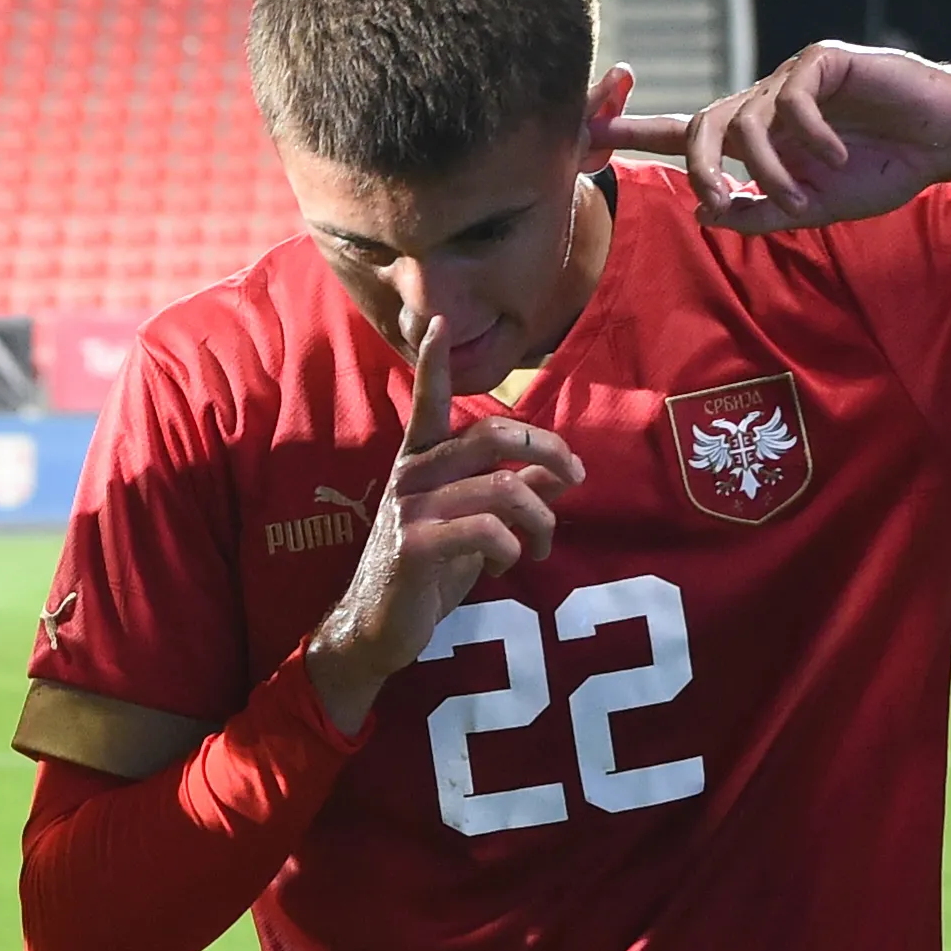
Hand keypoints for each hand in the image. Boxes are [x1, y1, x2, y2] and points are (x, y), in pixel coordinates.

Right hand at [304, 315, 575, 736]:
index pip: (428, 402)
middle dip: (547, 450)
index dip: (433, 362)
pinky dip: (513, 547)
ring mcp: (411, 508)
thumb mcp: (474, 530)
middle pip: (493, 435)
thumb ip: (514, 496)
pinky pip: (486, 530)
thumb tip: (561, 473)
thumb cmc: (427, 574)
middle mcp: (412, 475)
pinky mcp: (414, 545)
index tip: (436, 320)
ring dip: (541, 519)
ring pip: (504, 488)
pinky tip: (510, 564)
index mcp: (421, 463)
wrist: (377, 630)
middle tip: (573, 477)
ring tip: (541, 546)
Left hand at [599, 47, 950, 234]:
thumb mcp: (811, 208)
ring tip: (803, 194)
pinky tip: (838, 155)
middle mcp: (765, 101)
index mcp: (757, 136)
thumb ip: (758, 211)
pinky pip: (792, 102)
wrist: (943, 140)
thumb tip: (705, 210)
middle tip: (718, 197)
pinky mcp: (822, 60)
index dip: (639, 132)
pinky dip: (810, 138)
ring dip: (770, 168)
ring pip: (746, 119)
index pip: (687, 132)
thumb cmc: (880, 171)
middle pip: (702, 125)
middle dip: (700, 166)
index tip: (591, 133)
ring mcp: (791, 78)